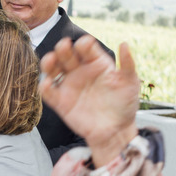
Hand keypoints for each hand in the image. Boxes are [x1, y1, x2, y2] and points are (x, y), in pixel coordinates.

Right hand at [40, 37, 139, 166]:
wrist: (116, 131)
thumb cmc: (124, 105)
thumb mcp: (130, 82)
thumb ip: (127, 64)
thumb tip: (124, 44)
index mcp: (96, 63)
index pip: (86, 49)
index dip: (84, 44)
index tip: (85, 43)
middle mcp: (80, 72)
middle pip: (67, 55)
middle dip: (64, 49)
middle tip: (64, 46)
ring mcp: (69, 86)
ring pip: (53, 70)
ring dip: (49, 63)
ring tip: (50, 59)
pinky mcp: (61, 102)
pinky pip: (49, 93)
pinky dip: (45, 87)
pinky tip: (48, 83)